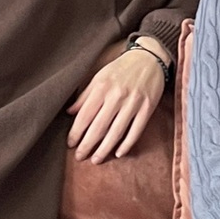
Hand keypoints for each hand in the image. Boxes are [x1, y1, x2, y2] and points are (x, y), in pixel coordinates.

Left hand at [66, 36, 169, 162]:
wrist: (149, 58)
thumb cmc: (121, 69)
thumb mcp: (100, 76)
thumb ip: (85, 95)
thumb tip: (70, 112)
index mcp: (102, 87)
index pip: (85, 115)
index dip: (76, 132)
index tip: (70, 144)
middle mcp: (117, 96)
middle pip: (99, 127)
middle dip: (87, 145)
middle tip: (80, 157)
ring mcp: (133, 103)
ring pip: (116, 132)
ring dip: (104, 149)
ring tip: (96, 159)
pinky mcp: (147, 108)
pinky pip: (135, 131)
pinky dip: (126, 144)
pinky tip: (119, 153)